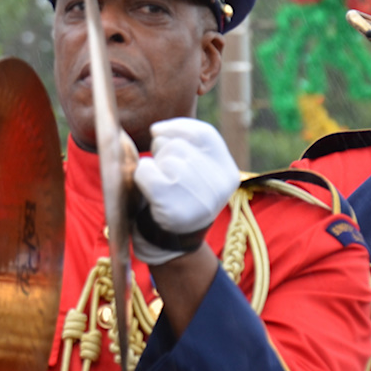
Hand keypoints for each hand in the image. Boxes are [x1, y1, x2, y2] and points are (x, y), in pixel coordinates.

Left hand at [132, 118, 238, 265]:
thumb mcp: (197, 172)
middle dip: (162, 151)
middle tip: (162, 172)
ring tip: (159, 184)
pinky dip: (142, 176)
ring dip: (153, 165)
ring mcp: (197, 198)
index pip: (205, 134)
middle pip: (179, 146)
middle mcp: (218, 186)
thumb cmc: (180, 197)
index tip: (159, 132)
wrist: (171, 242)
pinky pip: (147, 171)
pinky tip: (148, 190)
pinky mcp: (173, 208)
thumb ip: (188, 145)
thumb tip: (157, 129)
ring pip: (163, 157)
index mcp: (229, 174)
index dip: (178, 128)